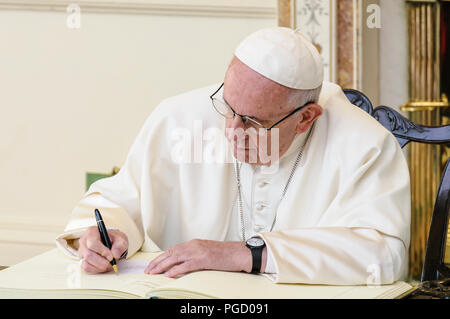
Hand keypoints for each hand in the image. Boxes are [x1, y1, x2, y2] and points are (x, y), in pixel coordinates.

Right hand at [78, 226, 127, 273]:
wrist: (112, 244)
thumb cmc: (115, 240)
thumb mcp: (121, 239)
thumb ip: (120, 245)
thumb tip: (115, 254)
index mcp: (92, 232)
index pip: (93, 243)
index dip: (102, 251)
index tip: (111, 257)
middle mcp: (84, 241)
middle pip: (88, 255)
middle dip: (102, 262)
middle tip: (111, 263)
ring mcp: (81, 251)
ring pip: (86, 263)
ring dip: (100, 266)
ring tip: (109, 264)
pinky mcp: (82, 260)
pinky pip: (86, 268)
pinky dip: (96, 269)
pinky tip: (103, 266)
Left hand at [144, 239, 265, 277]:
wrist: (239, 253)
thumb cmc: (226, 254)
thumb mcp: (207, 251)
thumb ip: (195, 254)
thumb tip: (183, 263)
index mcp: (194, 243)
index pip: (173, 249)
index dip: (161, 257)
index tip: (153, 263)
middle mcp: (194, 245)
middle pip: (170, 253)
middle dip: (157, 262)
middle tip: (148, 269)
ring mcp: (198, 252)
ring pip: (175, 258)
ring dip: (162, 266)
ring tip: (153, 272)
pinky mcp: (203, 260)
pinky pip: (186, 265)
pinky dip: (175, 270)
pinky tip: (168, 274)